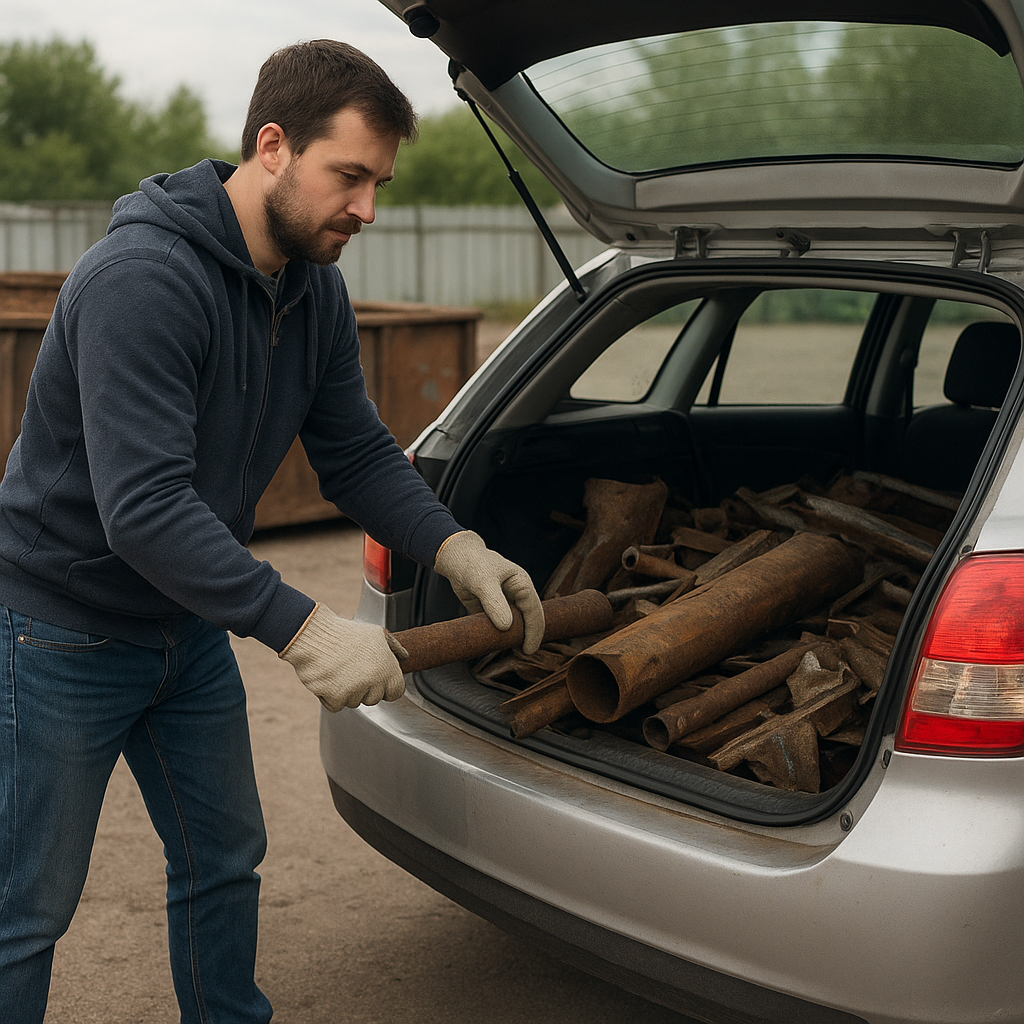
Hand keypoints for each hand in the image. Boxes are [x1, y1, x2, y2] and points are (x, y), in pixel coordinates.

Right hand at [280, 604, 408, 711]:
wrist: (315, 637)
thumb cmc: (345, 634)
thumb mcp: (377, 633)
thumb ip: (394, 647)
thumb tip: (404, 657)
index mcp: (388, 669)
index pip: (396, 692)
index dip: (385, 687)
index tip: (375, 680)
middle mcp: (374, 682)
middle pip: (373, 699)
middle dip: (364, 689)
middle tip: (352, 670)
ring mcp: (356, 691)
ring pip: (353, 702)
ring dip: (346, 692)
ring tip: (338, 669)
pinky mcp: (336, 698)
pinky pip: (336, 706)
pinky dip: (330, 696)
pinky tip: (328, 677)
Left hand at [433, 530, 543, 654]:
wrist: (454, 558)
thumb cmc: (472, 563)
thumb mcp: (483, 582)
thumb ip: (495, 603)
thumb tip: (507, 627)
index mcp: (522, 585)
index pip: (534, 611)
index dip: (534, 631)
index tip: (529, 649)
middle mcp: (516, 594)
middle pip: (527, 620)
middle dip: (526, 636)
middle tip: (522, 653)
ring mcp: (503, 603)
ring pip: (512, 625)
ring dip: (511, 637)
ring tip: (506, 651)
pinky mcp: (490, 610)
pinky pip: (495, 626)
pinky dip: (495, 636)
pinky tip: (492, 645)